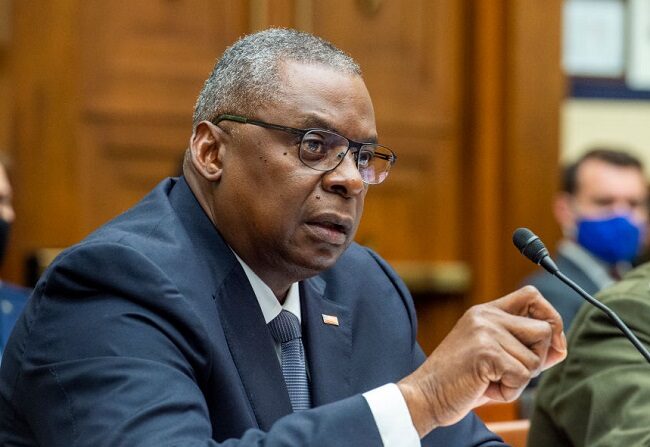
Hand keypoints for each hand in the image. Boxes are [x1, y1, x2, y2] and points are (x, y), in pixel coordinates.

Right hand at [398, 285, 565, 437]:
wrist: (425, 395)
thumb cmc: (460, 380)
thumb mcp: (494, 357)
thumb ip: (525, 347)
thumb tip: (561, 346)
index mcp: (485, 312)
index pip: (532, 296)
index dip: (550, 317)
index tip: (549, 343)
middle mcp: (486, 315)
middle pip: (544, 329)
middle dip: (537, 358)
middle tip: (506, 371)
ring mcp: (485, 331)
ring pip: (535, 358)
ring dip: (520, 380)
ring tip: (491, 380)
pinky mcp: (486, 351)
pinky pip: (522, 376)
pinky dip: (510, 391)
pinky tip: (486, 388)